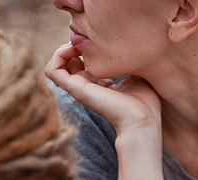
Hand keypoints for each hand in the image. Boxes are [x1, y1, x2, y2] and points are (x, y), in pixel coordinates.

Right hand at [45, 43, 162, 137]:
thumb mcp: (136, 75)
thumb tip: (128, 50)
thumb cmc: (145, 103)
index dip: (86, 50)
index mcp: (100, 85)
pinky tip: (73, 49)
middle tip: (87, 41)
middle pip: (68, 64)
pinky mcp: (76, 89)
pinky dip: (57, 56)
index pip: (83, 65)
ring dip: (61, 50)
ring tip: (77, 44)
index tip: (98, 42)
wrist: (142, 119)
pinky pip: (52, 71)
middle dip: (73, 47)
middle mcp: (87, 87)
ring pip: (55, 67)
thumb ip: (127, 63)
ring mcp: (80, 88)